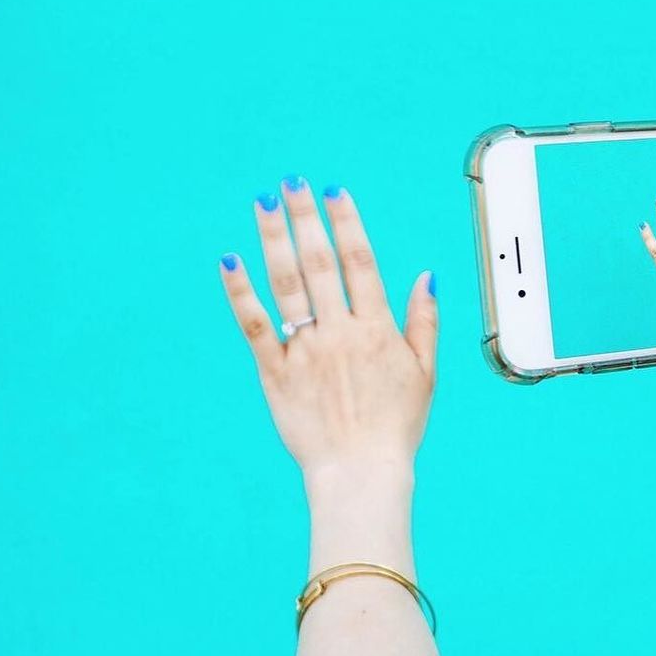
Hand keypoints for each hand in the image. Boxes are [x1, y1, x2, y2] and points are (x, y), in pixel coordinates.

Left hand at [218, 179, 437, 481]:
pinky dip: (240, 292)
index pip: (359, 261)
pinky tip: (230, 260)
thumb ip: (424, 320)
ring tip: (264, 203)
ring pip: (286, 284)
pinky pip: (255, 326)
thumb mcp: (425, 371)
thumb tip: (426, 275)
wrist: (361, 472)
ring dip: (274, 240)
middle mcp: (339, 331)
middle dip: (305, 217)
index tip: (333, 190)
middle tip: (292, 182)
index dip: (345, 221)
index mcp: (376, 328)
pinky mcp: (275, 372)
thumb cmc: (396, 425)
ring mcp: (305, 350)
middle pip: (319, 262)